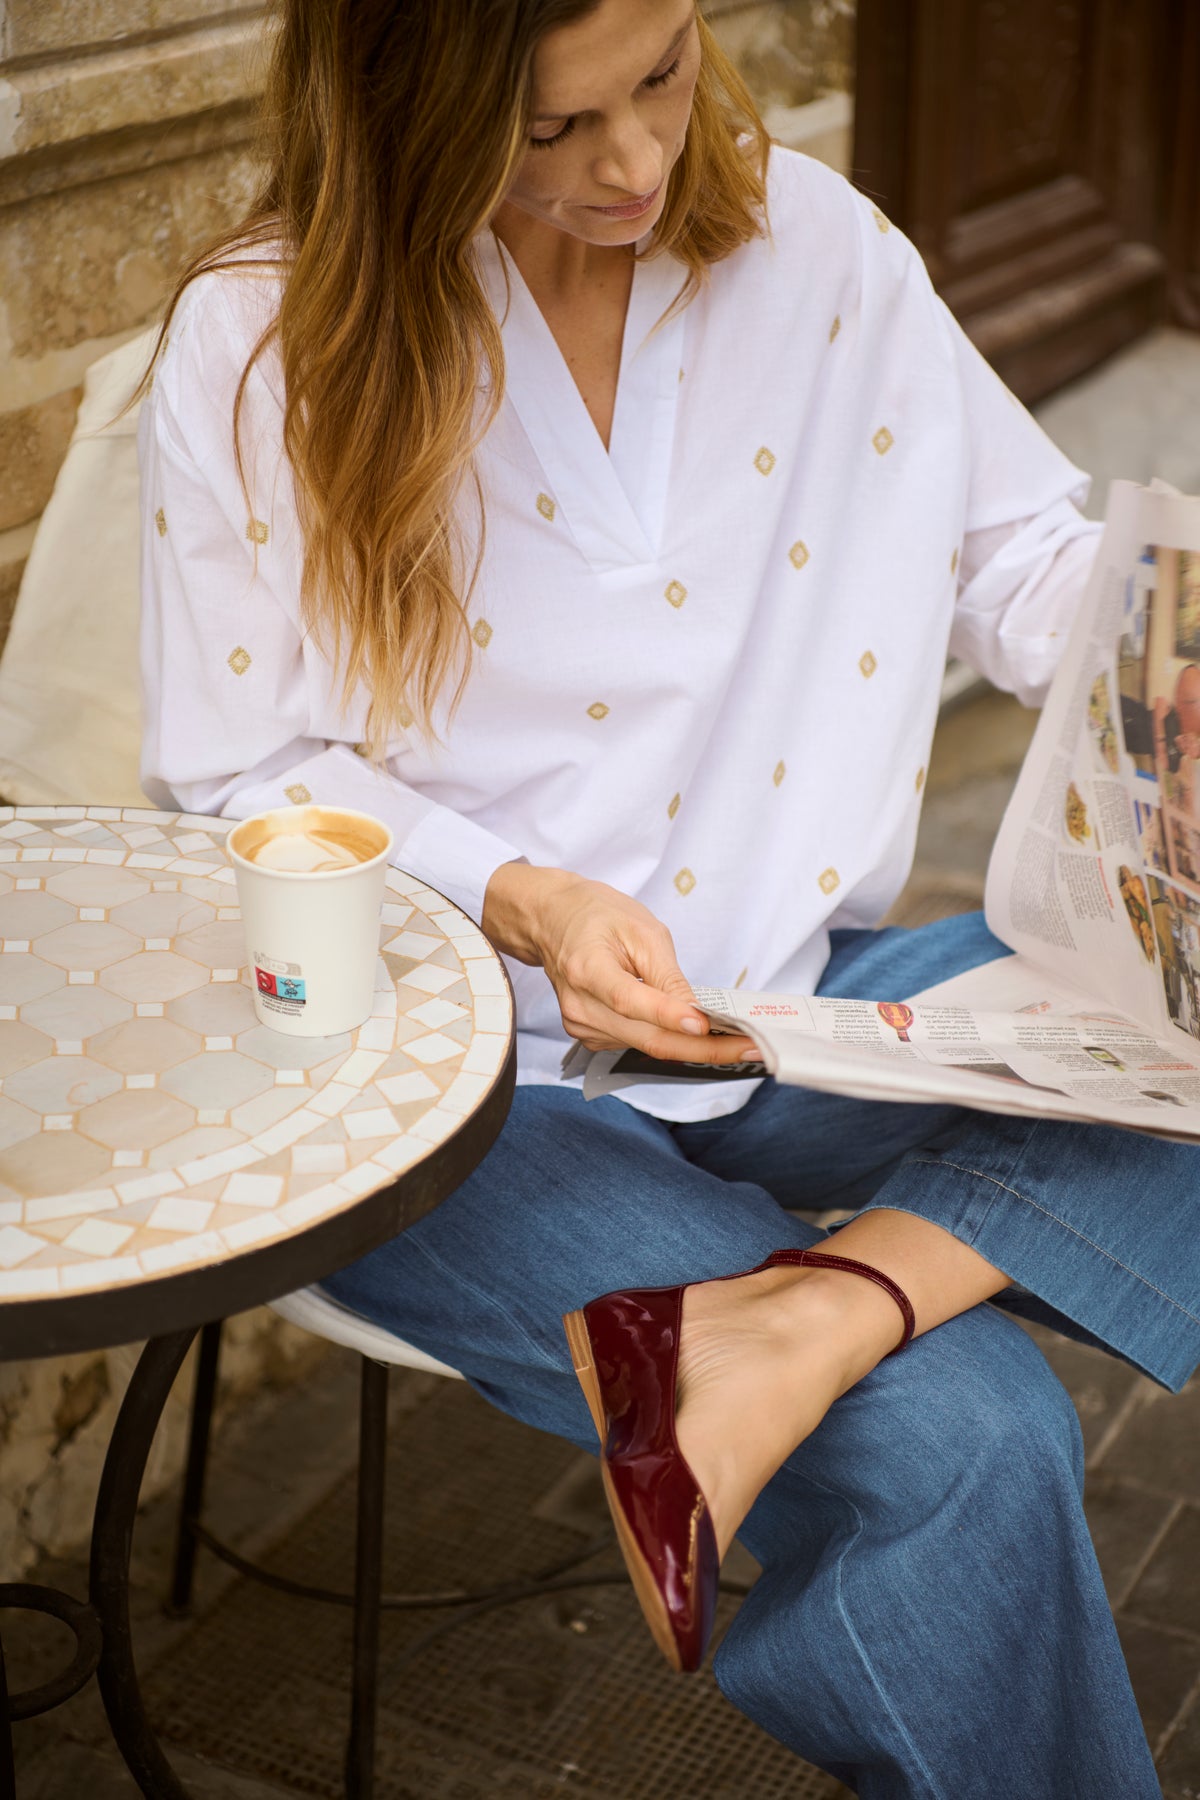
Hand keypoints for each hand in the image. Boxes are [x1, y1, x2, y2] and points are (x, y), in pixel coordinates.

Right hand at [482, 862, 759, 1063]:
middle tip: (753, 1047)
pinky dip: (671, 1039)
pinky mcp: (590, 1035)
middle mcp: (580, 1006)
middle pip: (648, 1039)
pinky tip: (696, 1031)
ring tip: (737, 1039)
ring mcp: (582, 1026)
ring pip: (647, 1047)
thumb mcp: (642, 930)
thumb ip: (667, 976)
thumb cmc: (598, 916)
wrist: (552, 922)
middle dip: (705, 1048)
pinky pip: (638, 1044)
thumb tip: (696, 1016)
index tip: (707, 1027)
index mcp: (587, 969)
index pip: (632, 1002)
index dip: (671, 1017)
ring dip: (693, 1047)